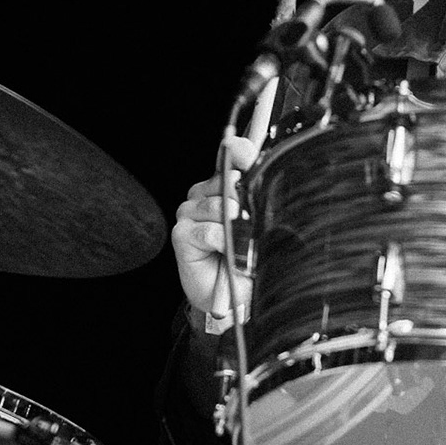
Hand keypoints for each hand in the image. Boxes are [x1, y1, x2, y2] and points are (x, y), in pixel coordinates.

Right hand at [170, 135, 258, 317]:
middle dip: (244, 201)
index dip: (240, 149)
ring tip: (238, 244)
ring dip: (234, 227)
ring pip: (218, 205)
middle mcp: (206, 193)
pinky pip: (208, 230)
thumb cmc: (249, 260)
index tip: (244, 148)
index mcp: (227, 186)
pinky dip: (222, 243)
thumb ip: (261, 203)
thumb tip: (261, 184)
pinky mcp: (182, 234)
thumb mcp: (263, 229)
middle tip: (251, 223)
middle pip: (227, 181)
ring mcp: (190, 212)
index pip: (234, 156)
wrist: (235, 297)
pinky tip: (225, 253)